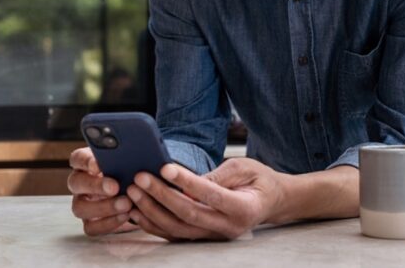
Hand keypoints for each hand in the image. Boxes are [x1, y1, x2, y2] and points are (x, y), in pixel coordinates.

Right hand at [68, 147, 138, 235]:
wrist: (143, 195)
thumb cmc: (136, 172)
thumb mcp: (134, 161)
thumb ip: (129, 155)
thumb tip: (137, 147)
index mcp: (86, 164)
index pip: (78, 158)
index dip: (86, 162)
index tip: (98, 165)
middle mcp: (80, 183)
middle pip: (76, 183)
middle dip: (95, 185)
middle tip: (115, 187)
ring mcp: (83, 204)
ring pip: (80, 207)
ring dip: (103, 207)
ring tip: (126, 204)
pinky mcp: (90, 223)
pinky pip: (91, 227)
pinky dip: (108, 223)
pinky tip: (126, 216)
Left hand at [126, 158, 287, 240]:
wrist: (270, 201)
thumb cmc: (259, 181)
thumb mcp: (245, 168)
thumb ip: (218, 175)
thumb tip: (188, 179)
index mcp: (243, 208)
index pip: (209, 195)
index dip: (186, 182)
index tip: (165, 167)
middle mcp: (228, 227)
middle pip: (188, 214)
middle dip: (161, 195)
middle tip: (140, 178)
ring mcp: (215, 236)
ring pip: (178, 228)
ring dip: (152, 210)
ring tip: (133, 192)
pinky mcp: (204, 237)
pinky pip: (175, 234)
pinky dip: (154, 224)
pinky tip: (137, 211)